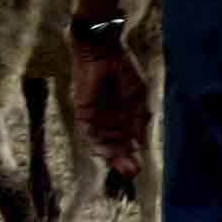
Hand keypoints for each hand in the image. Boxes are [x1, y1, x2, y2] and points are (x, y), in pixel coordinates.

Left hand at [73, 44, 149, 180]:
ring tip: (122, 166)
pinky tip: (104, 153)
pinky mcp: (82, 111)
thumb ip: (139, 118)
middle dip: (122, 160)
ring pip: (101, 143)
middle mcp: (109, 119)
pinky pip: (86, 132)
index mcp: (123, 116)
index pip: (126, 141)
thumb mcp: (138, 96)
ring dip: (111, 155)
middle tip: (132, 172)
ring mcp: (95, 116)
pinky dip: (95, 144)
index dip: (131, 155)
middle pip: (114, 146)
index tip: (138, 168)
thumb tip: (139, 142)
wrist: (104, 49)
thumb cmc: (124, 68)